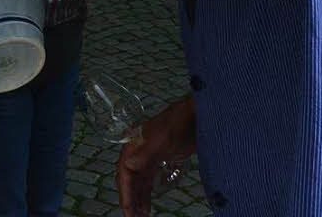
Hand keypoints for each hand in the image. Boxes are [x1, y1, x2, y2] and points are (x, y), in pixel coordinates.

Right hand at [117, 96, 196, 216]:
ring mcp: (149, 157)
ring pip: (139, 183)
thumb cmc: (178, 124)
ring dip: (138, 200)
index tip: (128, 212)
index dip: (125, 194)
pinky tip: (147, 206)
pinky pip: (149, 181)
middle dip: (130, 200)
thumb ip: (145, 152)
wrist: (196, 115)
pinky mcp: (160, 160)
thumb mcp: (162, 138)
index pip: (125, 173)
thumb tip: (128, 164)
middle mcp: (137, 152)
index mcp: (133, 146)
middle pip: (129, 180)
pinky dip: (147, 194)